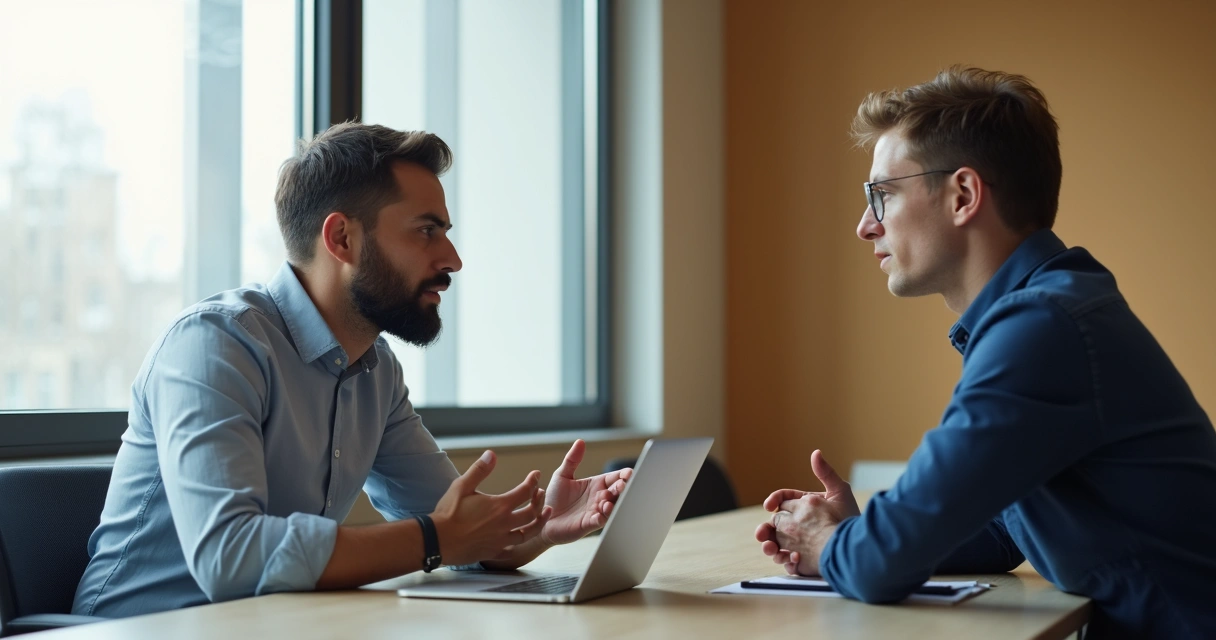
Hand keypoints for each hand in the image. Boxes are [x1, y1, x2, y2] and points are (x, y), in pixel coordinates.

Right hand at [430, 450, 552, 565]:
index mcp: (500, 506)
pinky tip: (517, 542)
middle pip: (532, 513)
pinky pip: (511, 551)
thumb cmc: (448, 513)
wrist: (437, 540)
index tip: (536, 474)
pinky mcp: (492, 552)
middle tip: (541, 494)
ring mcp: (500, 540)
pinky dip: (517, 545)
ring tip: (543, 516)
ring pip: (527, 534)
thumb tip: (492, 454)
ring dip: (538, 524)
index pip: (525, 491)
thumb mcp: (462, 486)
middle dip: (539, 502)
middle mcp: (505, 524)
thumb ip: (479, 470)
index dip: (532, 481)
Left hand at [538, 439, 631, 545]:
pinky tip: (604, 510)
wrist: (544, 519)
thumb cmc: (555, 498)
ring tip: (610, 499)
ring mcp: (596, 511)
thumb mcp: (562, 475)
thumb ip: (572, 459)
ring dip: (615, 503)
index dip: (624, 475)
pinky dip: (604, 516)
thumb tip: (580, 441)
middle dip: (623, 488)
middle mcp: (599, 497)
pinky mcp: (589, 524)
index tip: (628, 473)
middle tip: (623, 485)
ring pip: (613, 506)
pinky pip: (601, 520)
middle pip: (618, 492)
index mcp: (596, 484)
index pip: (615, 477)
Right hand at [754, 450, 859, 575]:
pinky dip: (786, 561)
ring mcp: (798, 544)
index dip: (773, 501)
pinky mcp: (802, 562)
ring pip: (776, 545)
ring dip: (769, 547)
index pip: (782, 501)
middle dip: (765, 530)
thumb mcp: (840, 492)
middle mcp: (798, 526)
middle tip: (762, 534)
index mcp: (804, 507)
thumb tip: (815, 452)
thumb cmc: (851, 518)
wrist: (858, 545)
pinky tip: (793, 558)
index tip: (769, 506)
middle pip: (774, 526)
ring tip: (771, 549)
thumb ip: (826, 473)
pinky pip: (788, 563)